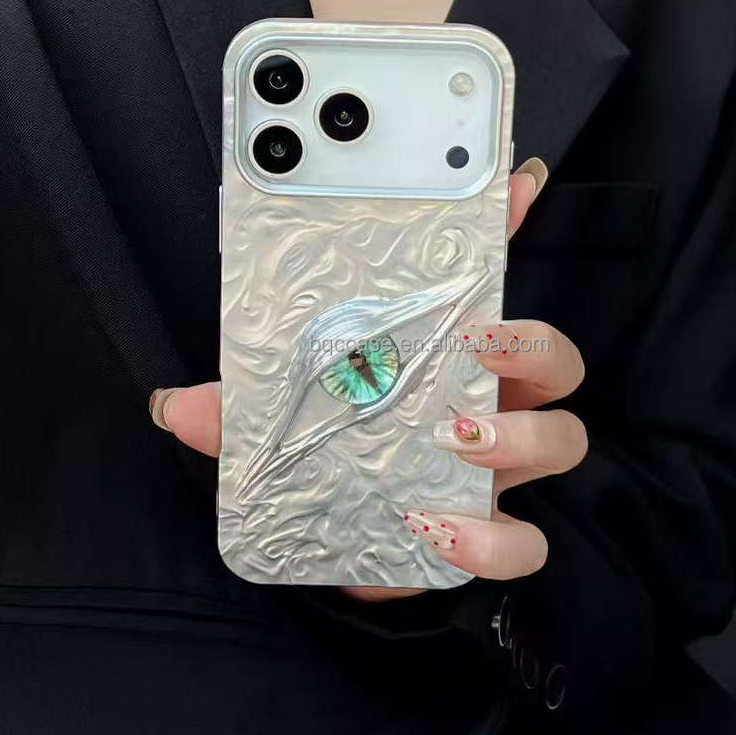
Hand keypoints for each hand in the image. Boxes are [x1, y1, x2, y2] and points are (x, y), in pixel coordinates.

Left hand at [150, 160, 587, 600]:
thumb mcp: (276, 427)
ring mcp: (497, 471)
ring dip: (523, 435)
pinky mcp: (489, 534)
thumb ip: (237, 411)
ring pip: (564, 437)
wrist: (333, 552)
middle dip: (532, 344)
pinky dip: (493, 541)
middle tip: (477, 345)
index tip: (513, 182)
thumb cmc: (323, 468)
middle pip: (554, 359)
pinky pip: (525, 543)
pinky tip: (437, 530)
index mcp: (443, 360)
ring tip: (455, 437)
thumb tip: (171, 403)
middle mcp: (486, 404)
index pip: (482, 285)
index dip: (507, 228)